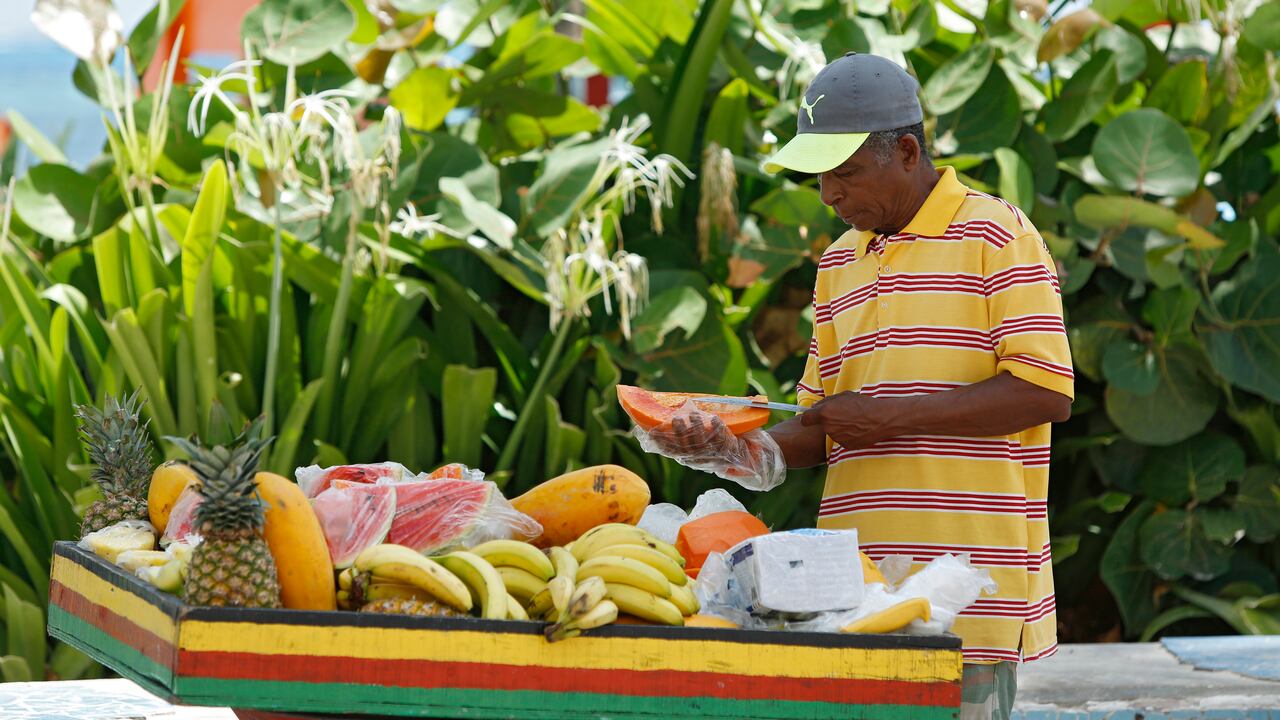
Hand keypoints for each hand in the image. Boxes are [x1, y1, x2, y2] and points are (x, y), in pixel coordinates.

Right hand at [631, 402, 787, 490]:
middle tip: (675, 418)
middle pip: (685, 448)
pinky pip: (723, 441)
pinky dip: (719, 430)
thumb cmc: (722, 444)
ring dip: (698, 429)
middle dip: (679, 433)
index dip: (660, 443)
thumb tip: (675, 410)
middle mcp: (700, 459)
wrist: (750, 457)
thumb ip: (689, 430)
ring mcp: (715, 456)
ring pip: (703, 444)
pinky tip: (715, 419)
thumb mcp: (703, 439)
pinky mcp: (730, 452)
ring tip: (694, 415)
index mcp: (690, 456)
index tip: (651, 431)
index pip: (671, 451)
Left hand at [799, 391, 907, 449]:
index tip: (811, 418)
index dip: (808, 418)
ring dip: (838, 428)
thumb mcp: (844, 396)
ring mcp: (837, 438)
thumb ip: (827, 401)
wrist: (881, 419)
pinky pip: (842, 440)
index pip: (805, 419)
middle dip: (828, 421)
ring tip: (853, 421)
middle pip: (821, 425)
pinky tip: (857, 429)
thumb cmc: (863, 404)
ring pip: (832, 433)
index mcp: (825, 413)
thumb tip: (815, 406)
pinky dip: (847, 436)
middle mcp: (828, 427)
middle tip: (842, 415)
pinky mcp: (845, 445)